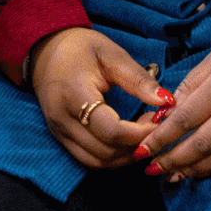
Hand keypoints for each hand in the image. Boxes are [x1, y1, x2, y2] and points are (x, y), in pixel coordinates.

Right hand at [27, 26, 164, 170]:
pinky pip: (89, 160)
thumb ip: (138, 80)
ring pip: (98, 162)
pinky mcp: (60, 138)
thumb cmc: (80, 49)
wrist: (45, 51)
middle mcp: (62, 119)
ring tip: (142, 134)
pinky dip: (112, 158)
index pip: (110, 130)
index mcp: (74, 93)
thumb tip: (166, 101)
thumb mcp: (112, 55)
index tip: (159, 120)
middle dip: (136, 145)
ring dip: (125, 156)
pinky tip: (126, 142)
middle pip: (106, 151)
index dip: (139, 133)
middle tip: (154, 125)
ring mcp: (59, 132)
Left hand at [129, 32, 210, 186]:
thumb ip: (193, 82)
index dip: (163, 135)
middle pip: (204, 142)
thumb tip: (166, 110)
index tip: (143, 147)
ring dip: (195, 170)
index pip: (189, 115)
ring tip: (171, 175)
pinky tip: (201, 173)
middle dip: (174, 158)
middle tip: (150, 167)